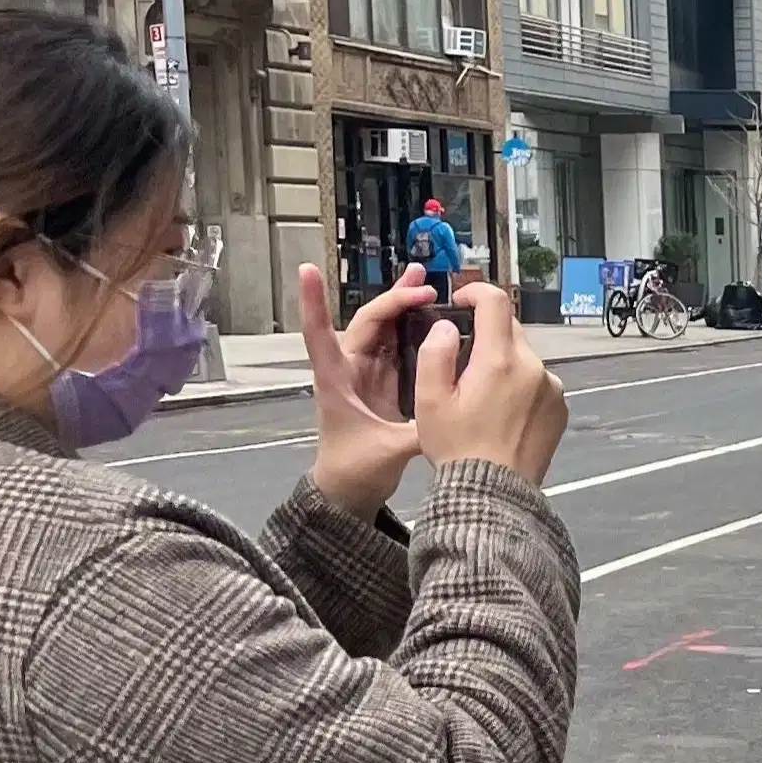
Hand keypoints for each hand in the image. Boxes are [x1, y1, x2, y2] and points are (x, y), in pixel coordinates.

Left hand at [301, 262, 426, 516]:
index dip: (313, 303)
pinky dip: (414, 324)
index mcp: (337, 380)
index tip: (306, 270)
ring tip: (426, 278)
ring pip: (384, 327)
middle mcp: (349, 368)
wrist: (348, 492)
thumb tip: (455, 414)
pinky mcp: (384, 381)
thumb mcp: (388, 452)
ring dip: (403, 303)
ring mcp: (367, 373)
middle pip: (367, 322)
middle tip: (426, 282)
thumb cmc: (354, 470)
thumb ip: (420, 433)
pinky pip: (398, 343)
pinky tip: (433, 311)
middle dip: (394, 297)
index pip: (319, 334)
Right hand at [415, 282, 567, 485]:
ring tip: (480, 395)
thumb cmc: (457, 448)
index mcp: (500, 361)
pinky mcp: (560, 408)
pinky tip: (502, 411)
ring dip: (504, 363)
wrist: (495, 494)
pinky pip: (538, 382)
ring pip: (524, 358)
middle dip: (486, 334)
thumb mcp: (429, 400)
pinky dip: (520, 385)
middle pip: (511, 330)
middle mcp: (534, 368)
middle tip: (462, 360)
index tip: (462, 300)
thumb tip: (449, 326)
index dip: (476, 292)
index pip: (496, 303)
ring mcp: (552, 388)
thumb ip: (436, 353)